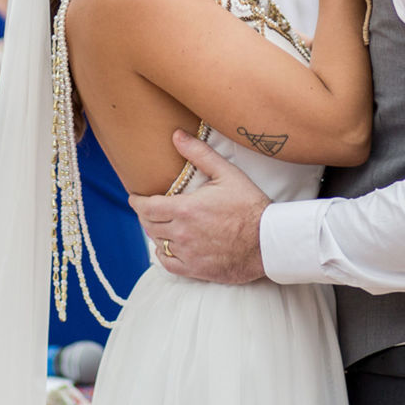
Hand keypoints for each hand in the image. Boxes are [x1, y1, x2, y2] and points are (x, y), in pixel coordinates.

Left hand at [128, 129, 271, 283]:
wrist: (268, 241)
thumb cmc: (249, 205)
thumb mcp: (227, 173)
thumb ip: (199, 153)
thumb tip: (176, 135)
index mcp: (185, 209)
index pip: (146, 207)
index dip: (137, 201)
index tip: (135, 197)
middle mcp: (182, 233)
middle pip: (149, 225)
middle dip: (145, 215)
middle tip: (148, 208)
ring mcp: (188, 253)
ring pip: (158, 243)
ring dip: (155, 232)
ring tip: (159, 224)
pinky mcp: (196, 269)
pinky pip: (168, 263)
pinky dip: (163, 254)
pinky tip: (168, 246)